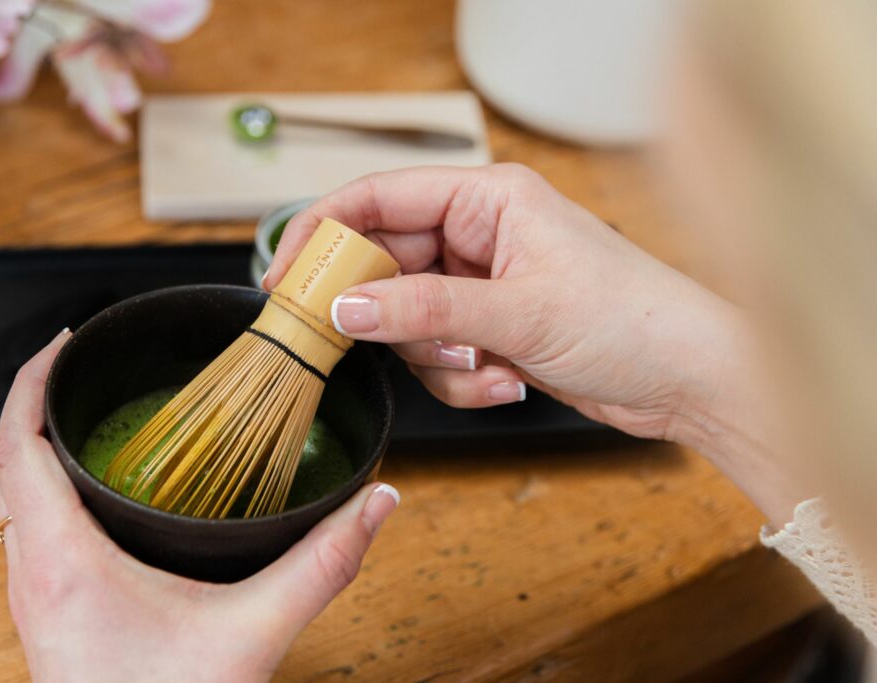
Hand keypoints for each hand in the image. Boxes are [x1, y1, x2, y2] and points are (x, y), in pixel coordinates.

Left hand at [0, 331, 399, 681]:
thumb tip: (374, 504)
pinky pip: (26, 527)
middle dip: (36, 401)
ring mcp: (32, 594)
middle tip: (84, 363)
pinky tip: (96, 488)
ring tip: (87, 408)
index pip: (16, 445)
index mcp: (61, 560)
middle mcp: (31, 572)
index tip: (66, 340)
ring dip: (37, 444)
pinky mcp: (47, 610)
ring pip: (12, 497)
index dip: (30, 380)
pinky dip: (47, 485)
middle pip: (8, 462)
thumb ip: (321, 566)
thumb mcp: (255, 633)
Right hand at [267, 164, 739, 441]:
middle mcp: (480, 234)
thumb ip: (422, 309)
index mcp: (488, 198)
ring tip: (487, 365)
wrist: (690, 381)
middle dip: (386, 316)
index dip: (324, 232)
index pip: (380, 198)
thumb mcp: (517, 312)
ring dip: (436, 357)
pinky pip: (439, 354)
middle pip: (386, 266)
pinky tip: (508, 380)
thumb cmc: (632, 320)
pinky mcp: (491, 327)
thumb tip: (344, 307)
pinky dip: (462, 378)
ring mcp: (483, 284)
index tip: (286, 276)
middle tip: (361, 344)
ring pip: (408, 320)